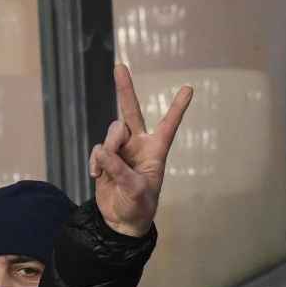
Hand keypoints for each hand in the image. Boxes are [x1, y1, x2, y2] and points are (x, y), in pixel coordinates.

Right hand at [90, 64, 193, 237]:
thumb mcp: (136, 191)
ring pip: (112, 132)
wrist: (121, 221)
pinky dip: (96, 162)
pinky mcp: (105, 157)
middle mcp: (138, 145)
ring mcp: (120, 149)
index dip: (178, 107)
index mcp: (156, 151)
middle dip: (124, 88)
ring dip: (109, 147)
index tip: (189, 88)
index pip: (168, 125)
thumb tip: (104, 152)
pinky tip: (97, 176)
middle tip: (120, 66)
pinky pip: (97, 150)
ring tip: (108, 169)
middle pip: (131, 111)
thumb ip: (120, 170)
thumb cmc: (138, 207)